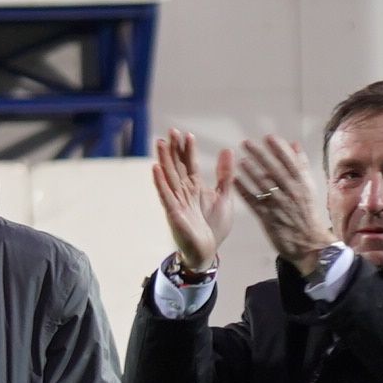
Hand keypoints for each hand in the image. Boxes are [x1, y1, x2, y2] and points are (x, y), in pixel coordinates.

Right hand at [149, 128, 233, 275]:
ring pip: (169, 176)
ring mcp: (177, 201)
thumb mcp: (225, 196)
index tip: (186, 134)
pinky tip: (155, 168)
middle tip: (171, 131)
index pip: (190, 164)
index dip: (188, 149)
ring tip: (160, 143)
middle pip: (177, 166)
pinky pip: (165, 195)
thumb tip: (228, 150)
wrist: (207, 252)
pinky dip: (160, 182)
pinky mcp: (173, 213)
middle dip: (174, 149)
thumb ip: (225, 175)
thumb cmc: (214, 226)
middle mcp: (184, 191)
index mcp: (196, 187)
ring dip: (164, 159)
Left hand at [237, 132, 338, 266]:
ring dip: (251, 172)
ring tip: (240, 160)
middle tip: (246, 143)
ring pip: (264, 185)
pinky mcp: (269, 218)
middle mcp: (292, 192)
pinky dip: (245, 191)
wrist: (309, 242)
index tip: (268, 137)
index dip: (279, 149)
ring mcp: (280, 205)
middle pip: (274, 170)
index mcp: (303, 184)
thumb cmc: (307, 211)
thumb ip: (301, 165)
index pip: (290, 162)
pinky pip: (255, 202)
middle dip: (260, 155)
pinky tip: (235, 181)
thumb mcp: (309, 187)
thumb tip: (294, 144)